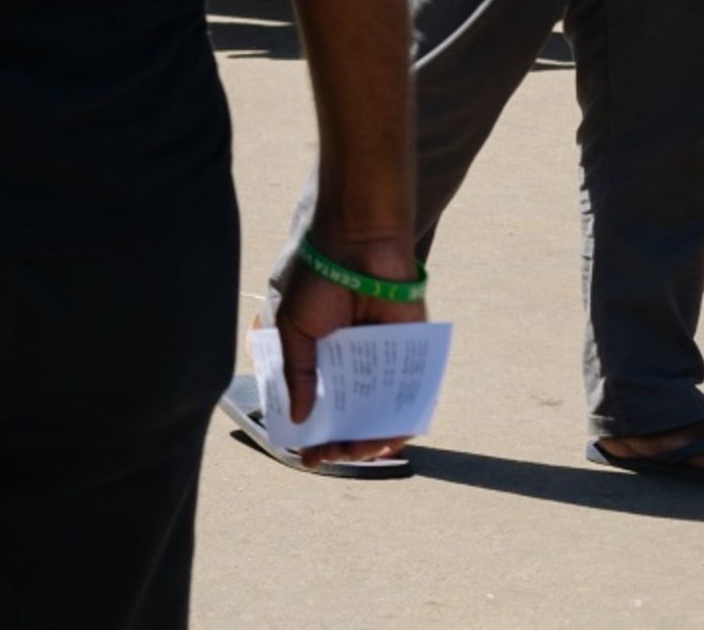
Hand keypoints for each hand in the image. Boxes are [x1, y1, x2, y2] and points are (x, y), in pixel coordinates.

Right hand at [272, 236, 428, 467]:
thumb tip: (297, 418)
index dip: (309, 432)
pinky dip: (402, 421)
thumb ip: (296, 374)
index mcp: (318, 356)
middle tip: (332, 456)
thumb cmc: (317, 280)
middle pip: (349, 416)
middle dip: (341, 442)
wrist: (360, 247)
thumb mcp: (293, 329)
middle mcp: (351, 364)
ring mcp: (382, 363)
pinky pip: (410, 398)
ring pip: (380, 413)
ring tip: (360, 451)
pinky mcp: (411, 358)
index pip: (314, 403)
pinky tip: (389, 437)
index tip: (303, 456)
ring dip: (370, 439)